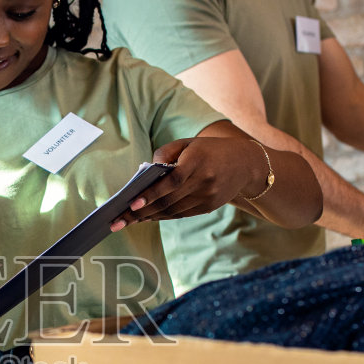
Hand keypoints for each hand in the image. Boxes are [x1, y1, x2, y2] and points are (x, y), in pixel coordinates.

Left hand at [110, 137, 266, 228]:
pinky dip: (162, 216)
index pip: (171, 181)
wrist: (246, 164)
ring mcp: (208, 197)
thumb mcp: (188, 143)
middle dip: (140, 213)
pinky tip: (147, 217)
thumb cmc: (209, 150)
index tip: (131, 203)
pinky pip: (181, 214)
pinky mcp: (209, 207)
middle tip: (117, 221)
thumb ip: (165, 153)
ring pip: (173, 211)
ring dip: (148, 217)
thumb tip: (146, 173)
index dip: (151, 194)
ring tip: (127, 221)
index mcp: (198, 161)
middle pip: (168, 201)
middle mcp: (204, 181)